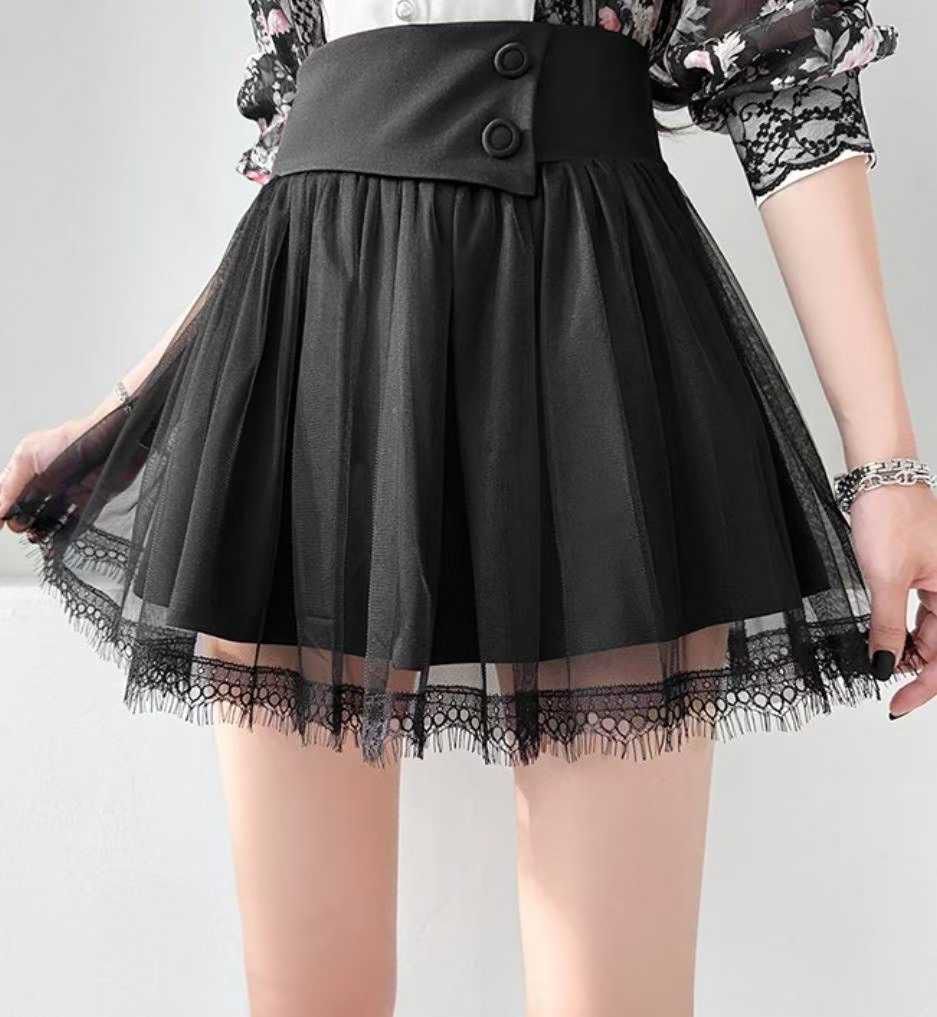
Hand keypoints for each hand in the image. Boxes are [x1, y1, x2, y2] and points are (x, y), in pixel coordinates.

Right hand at [0, 419, 85, 532]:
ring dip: (39, 528)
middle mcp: (48, 480)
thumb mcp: (29, 457)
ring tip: (34, 535)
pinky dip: (63, 533)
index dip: (1, 508)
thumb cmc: (73, 440)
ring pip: (48, 517)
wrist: (112, 442)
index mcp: (30, 467)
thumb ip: (10, 483)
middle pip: (27, 507)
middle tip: (18, 526)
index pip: (8, 492)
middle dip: (20, 519)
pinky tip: (54, 542)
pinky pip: (73, 522)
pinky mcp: (88, 501)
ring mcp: (68, 492)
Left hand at [849, 483, 936, 718]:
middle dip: (915, 669)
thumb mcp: (883, 579)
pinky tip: (886, 639)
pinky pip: (922, 613)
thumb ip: (886, 627)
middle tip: (886, 688)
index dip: (924, 686)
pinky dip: (904, 630)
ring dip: (908, 651)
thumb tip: (883, 665)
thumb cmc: (889, 515)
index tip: (897, 704)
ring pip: (931, 632)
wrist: (879, 477)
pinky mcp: (926, 574)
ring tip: (881, 660)